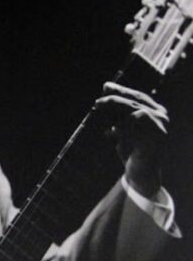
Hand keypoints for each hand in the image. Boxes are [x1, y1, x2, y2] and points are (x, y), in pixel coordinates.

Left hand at [94, 81, 168, 196]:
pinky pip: (138, 121)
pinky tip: (113, 132)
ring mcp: (161, 125)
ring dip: (116, 114)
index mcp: (155, 111)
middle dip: (113, 100)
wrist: (139, 173)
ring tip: (103, 118)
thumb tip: (104, 91)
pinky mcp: (157, 136)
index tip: (105, 87)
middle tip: (97, 102)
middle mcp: (161, 116)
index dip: (121, 90)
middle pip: (134, 100)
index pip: (136, 96)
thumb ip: (116, 112)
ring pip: (134, 110)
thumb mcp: (120, 127)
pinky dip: (123, 125)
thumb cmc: (130, 150)